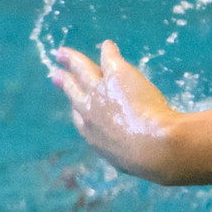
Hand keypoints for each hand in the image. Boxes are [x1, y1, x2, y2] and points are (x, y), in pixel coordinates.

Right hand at [49, 41, 185, 183]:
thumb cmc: (151, 160)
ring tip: (64, 53)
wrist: (155, 147)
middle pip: (74, 92)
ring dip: (74, 60)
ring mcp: (100, 91)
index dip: (77, 108)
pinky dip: (108, 51)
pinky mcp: (116, 75)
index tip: (75, 103)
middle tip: (57, 74)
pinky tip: (108, 45)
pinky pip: (109, 59)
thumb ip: (135, 157)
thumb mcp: (135, 163)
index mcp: (93, 136)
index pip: (80, 118)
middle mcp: (91, 111)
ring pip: (83, 71)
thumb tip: (152, 166)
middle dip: (65, 81)